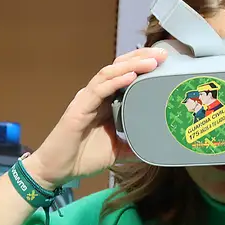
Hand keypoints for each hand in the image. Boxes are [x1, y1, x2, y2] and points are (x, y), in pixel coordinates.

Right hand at [27, 48, 166, 187]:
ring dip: (131, 64)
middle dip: (141, 57)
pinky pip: (99, 89)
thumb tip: (154, 147)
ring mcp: (87, 99)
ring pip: (109, 73)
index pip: (125, 74)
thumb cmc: (83, 158)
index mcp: (107, 102)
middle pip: (119, 66)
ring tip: (152, 61)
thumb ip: (133, 145)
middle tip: (163, 54)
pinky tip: (131, 76)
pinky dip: (115, 81)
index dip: (143, 64)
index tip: (165, 61)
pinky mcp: (79, 107)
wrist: (58, 170)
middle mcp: (97, 95)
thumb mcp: (117, 150)